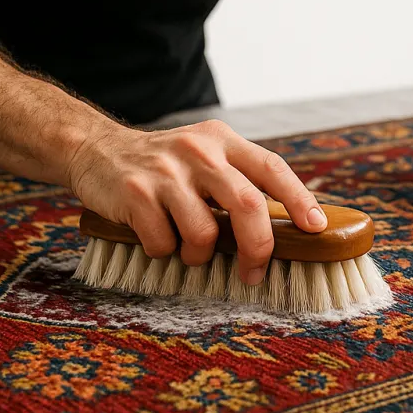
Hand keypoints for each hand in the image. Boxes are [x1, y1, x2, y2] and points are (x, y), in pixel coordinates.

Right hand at [67, 119, 326, 285]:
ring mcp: (166, 171)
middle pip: (247, 205)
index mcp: (223, 140)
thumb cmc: (164, 165)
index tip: (316, 228)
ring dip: (200, 256)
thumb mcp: (204, 155)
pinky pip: (164, 243)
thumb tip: (289, 227)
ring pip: (204, 233)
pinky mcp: (136, 193)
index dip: (299, 198)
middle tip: (254, 271)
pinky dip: (164, 253)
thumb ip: (239, 180)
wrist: (96, 148)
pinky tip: (156, 238)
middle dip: (257, 247)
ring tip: (190, 250)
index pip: (271, 167)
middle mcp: (198, 151)